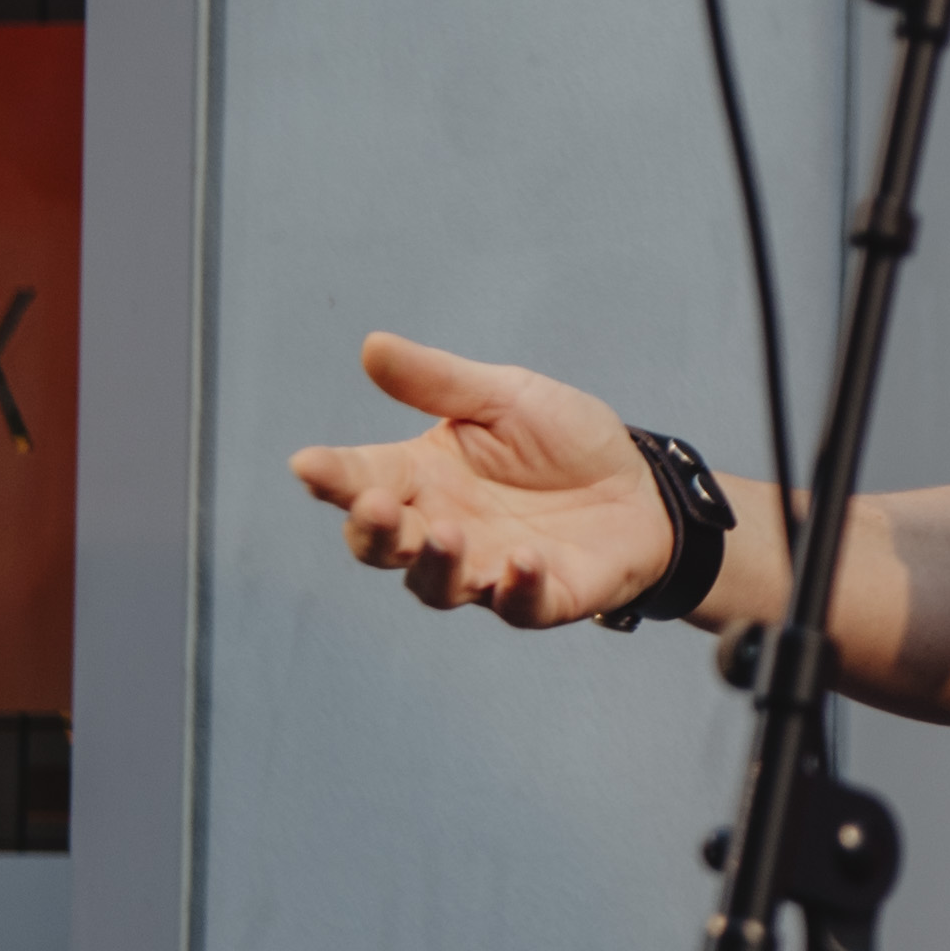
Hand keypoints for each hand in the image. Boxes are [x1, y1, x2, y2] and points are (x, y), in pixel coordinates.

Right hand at [285, 332, 678, 627]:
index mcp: (423, 477)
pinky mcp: (540, 597)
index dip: (332, 475)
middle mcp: (442, 529)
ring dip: (436, 563)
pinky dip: (516, 587)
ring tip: (447, 533)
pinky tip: (523, 559)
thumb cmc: (563, 441)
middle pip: (384, 544)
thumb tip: (372, 346)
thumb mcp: (505, 397)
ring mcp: (487, 569)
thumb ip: (439, 382)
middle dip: (374, 530)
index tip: (307, 464)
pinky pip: (517, 605)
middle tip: (377, 505)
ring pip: (437, 584)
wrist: (642, 485)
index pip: (362, 478)